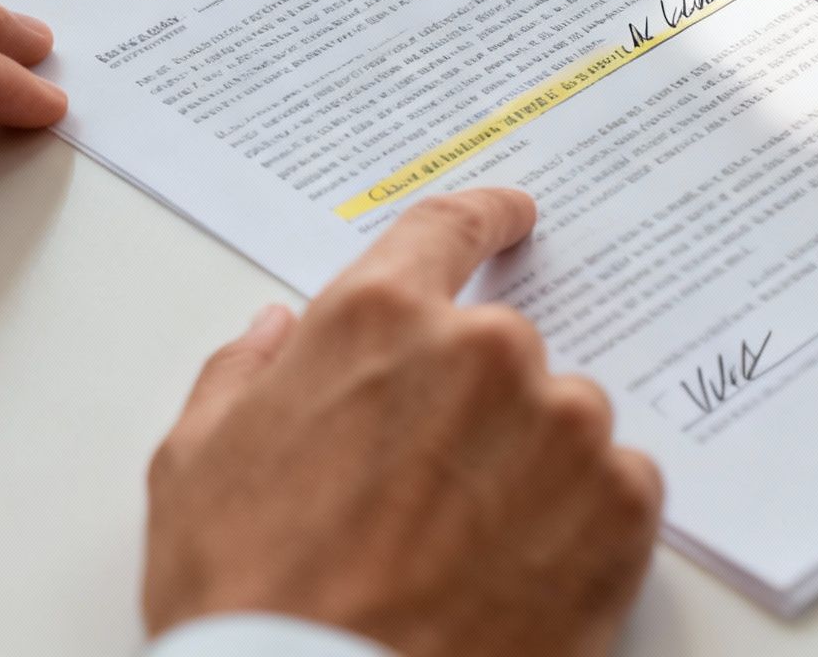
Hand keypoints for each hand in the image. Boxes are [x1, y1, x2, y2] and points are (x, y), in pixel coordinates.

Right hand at [142, 189, 662, 656]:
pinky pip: (614, 489)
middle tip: (427, 491)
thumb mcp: (196, 466)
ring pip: (561, 421)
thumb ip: (245, 375)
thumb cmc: (249, 597)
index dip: (485, 220)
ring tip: (464, 551)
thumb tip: (276, 335)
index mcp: (379, 322)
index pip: (449, 228)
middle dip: (473, 404)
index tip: (514, 220)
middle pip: (502, 349)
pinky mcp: (620, 508)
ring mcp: (564, 428)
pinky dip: (578, 522)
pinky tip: (516, 575)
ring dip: (528, 465)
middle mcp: (485, 353)